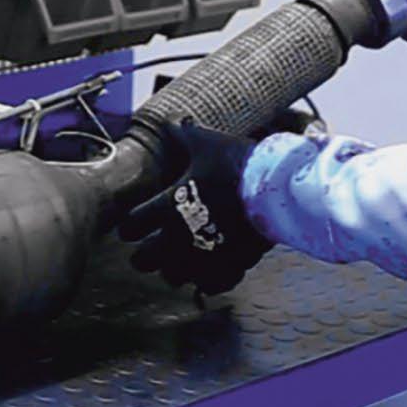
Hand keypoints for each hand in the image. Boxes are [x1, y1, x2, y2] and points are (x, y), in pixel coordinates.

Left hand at [116, 119, 272, 296]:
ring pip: (173, 277)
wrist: (276, 190)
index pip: (132, 225)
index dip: (130, 226)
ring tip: (176, 263)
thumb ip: (184, 135)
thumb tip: (172, 121)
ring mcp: (203, 256)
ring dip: (172, 270)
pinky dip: (207, 281)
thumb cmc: (237, 165)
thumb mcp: (207, 144)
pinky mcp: (229, 267)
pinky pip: (210, 285)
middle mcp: (179, 237)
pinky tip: (209, 274)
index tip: (132, 226)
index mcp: (167, 207)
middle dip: (143, 256)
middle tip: (147, 251)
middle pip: (144, 260)